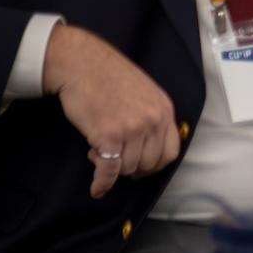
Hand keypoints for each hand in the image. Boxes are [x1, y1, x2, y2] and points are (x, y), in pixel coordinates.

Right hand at [42, 24, 180, 197]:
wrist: (81, 64)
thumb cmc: (108, 76)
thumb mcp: (145, 92)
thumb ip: (151, 115)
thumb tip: (149, 144)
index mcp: (164, 109)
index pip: (171, 151)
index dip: (155, 164)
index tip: (142, 167)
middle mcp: (153, 120)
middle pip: (150, 163)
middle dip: (133, 168)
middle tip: (116, 160)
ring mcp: (132, 129)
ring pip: (129, 168)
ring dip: (113, 168)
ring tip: (99, 152)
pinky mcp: (108, 136)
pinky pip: (110, 170)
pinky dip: (103, 183)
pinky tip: (97, 188)